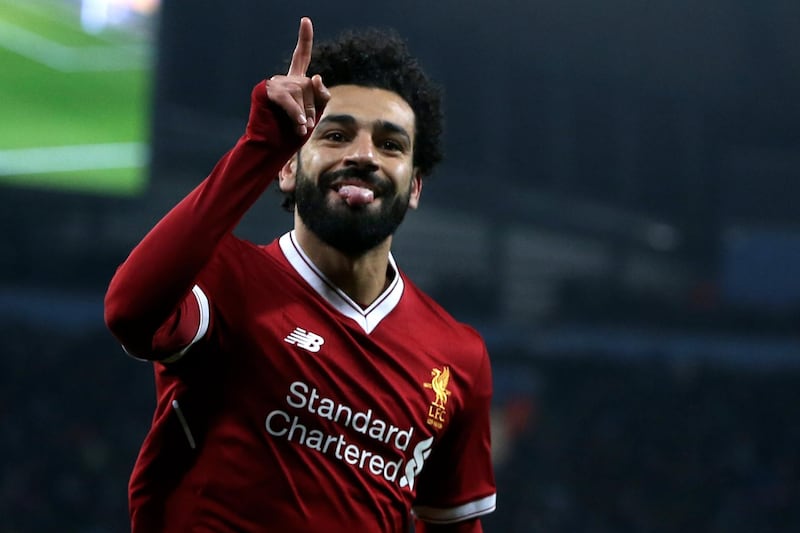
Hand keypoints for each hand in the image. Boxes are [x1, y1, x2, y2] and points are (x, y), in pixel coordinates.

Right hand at [266, 17, 329, 136]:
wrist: (271, 148)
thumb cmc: (291, 134)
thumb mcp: (314, 113)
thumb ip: (321, 95)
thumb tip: (316, 76)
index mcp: (295, 81)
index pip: (302, 57)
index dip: (304, 38)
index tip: (306, 20)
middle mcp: (284, 79)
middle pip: (310, 84)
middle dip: (312, 108)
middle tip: (305, 125)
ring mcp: (274, 84)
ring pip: (301, 91)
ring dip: (304, 114)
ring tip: (299, 128)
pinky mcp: (266, 92)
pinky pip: (289, 98)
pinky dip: (296, 113)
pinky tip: (299, 125)